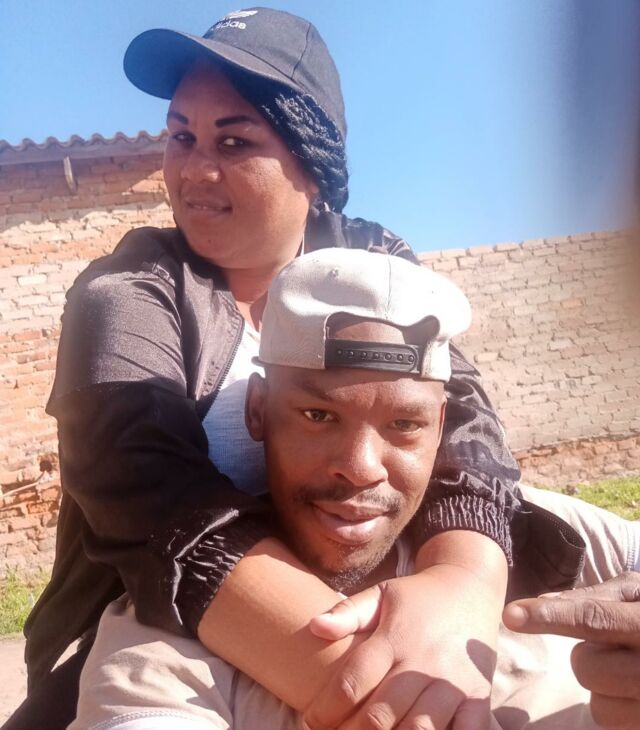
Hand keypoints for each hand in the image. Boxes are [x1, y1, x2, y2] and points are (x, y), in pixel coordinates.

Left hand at [303, 565, 499, 729]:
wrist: (470, 586)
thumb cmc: (417, 596)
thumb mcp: (381, 594)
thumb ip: (348, 612)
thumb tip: (315, 626)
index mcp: (394, 638)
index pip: (353, 683)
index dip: (326, 710)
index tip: (310, 720)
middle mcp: (423, 663)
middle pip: (380, 716)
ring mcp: (453, 683)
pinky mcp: (479, 697)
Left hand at [503, 572, 639, 729]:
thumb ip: (595, 597)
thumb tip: (542, 602)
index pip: (595, 617)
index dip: (550, 617)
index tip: (511, 615)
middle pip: (588, 667)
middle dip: (588, 656)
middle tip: (615, 646)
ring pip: (599, 707)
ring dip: (604, 689)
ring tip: (631, 671)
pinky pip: (615, 724)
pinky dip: (620, 710)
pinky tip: (637, 694)